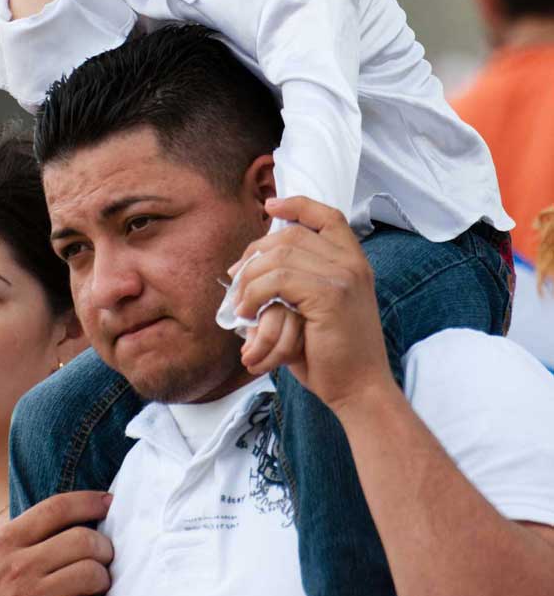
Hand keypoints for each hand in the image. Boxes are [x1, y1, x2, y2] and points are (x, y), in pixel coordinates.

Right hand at [0, 491, 113, 595]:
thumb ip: (20, 541)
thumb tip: (70, 521)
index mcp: (3, 543)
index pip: (57, 508)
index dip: (89, 501)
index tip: (108, 502)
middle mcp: (17, 568)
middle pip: (83, 540)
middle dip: (103, 548)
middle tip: (105, 556)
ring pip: (91, 575)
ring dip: (102, 582)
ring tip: (96, 588)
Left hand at [231, 197, 393, 415]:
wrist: (359, 390)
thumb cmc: (333, 354)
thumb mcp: (318, 306)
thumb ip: (298, 278)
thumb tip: (252, 260)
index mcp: (354, 261)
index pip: (327, 216)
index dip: (297, 205)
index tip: (270, 207)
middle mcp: (352, 262)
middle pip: (291, 236)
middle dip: (256, 252)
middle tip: (236, 277)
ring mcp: (344, 276)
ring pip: (280, 256)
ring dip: (250, 277)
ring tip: (239, 302)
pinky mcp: (330, 295)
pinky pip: (278, 279)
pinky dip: (255, 292)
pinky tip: (247, 311)